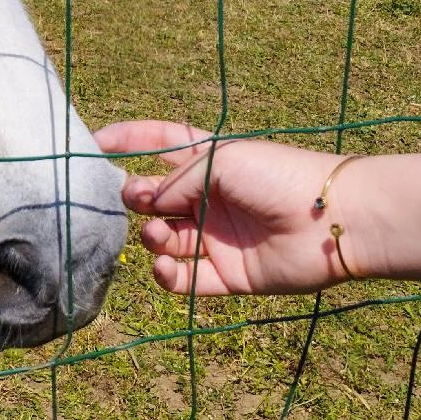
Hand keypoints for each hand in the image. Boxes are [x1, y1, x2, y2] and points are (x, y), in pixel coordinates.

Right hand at [95, 119, 358, 295]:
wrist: (328, 220)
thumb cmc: (278, 175)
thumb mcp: (219, 161)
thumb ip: (174, 179)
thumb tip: (145, 204)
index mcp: (208, 160)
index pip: (158, 142)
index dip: (126, 139)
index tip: (92, 141)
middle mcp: (208, 197)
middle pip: (154, 196)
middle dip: (134, 196)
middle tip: (133, 198)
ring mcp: (216, 237)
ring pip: (164, 239)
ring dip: (152, 236)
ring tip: (159, 234)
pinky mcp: (227, 275)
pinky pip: (185, 280)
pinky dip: (167, 276)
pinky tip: (164, 266)